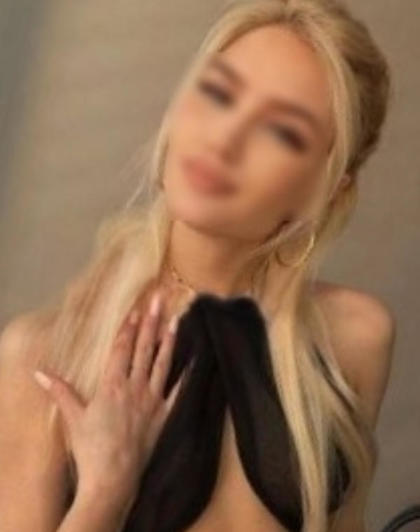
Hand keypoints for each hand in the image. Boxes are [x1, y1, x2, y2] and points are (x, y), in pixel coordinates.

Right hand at [33, 288, 185, 504]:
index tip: (136, 308)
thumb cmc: (90, 447)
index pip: (121, 349)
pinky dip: (187, 375)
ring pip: (162, 363)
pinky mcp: (163, 414)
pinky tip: (195, 359)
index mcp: (112, 385)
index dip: (129, 327)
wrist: (113, 477)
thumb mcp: (72, 417)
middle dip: (151, 322)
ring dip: (169, 340)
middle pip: (144, 348)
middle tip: (160, 299)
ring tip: (176, 319)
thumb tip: (39, 373)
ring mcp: (152, 399)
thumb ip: (59, 392)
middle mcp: (134, 387)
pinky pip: (177, 390)